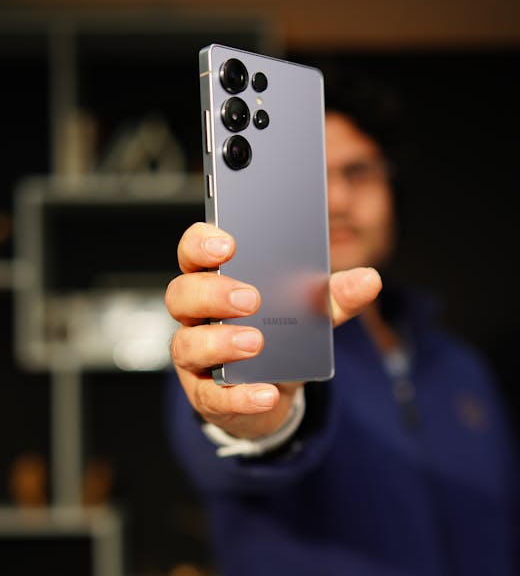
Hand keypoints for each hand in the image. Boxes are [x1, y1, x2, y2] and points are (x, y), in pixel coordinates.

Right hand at [165, 222, 381, 439]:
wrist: (270, 391)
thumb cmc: (278, 340)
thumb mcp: (307, 315)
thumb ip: (333, 297)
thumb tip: (369, 279)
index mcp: (216, 282)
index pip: (193, 252)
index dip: (202, 243)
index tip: (229, 244)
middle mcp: (197, 317)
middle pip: (183, 294)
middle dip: (213, 293)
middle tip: (251, 297)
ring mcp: (196, 356)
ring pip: (187, 343)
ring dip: (221, 342)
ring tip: (257, 341)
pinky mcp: (205, 395)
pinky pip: (212, 396)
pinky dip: (241, 395)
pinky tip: (267, 391)